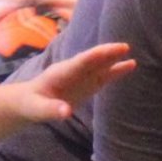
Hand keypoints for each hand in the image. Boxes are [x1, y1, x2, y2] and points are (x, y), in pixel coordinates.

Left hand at [17, 43, 134, 121]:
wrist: (29, 101)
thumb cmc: (31, 104)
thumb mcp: (37, 109)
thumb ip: (51, 110)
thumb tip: (66, 113)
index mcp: (61, 73)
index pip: (80, 63)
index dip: (95, 56)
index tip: (107, 51)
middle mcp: (74, 70)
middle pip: (93, 60)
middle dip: (107, 54)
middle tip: (124, 47)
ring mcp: (82, 75)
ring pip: (100, 65)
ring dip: (115, 59)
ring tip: (132, 56)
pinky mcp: (88, 83)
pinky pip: (104, 75)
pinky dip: (117, 71)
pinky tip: (131, 65)